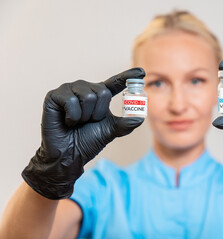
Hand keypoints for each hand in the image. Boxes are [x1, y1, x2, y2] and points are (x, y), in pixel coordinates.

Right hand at [22, 68, 144, 198]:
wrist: (69, 155)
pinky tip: (67, 121)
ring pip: (88, 97)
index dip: (127, 76)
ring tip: (77, 122)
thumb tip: (140, 118)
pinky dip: (73, 116)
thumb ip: (125, 124)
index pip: (115, 82)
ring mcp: (69, 90)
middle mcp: (85, 89)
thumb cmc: (88, 141)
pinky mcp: (54, 96)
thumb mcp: (110, 131)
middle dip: (99, 113)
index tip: (141, 72)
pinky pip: (71, 101)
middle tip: (89, 122)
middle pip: (102, 92)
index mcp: (99, 95)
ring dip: (85, 116)